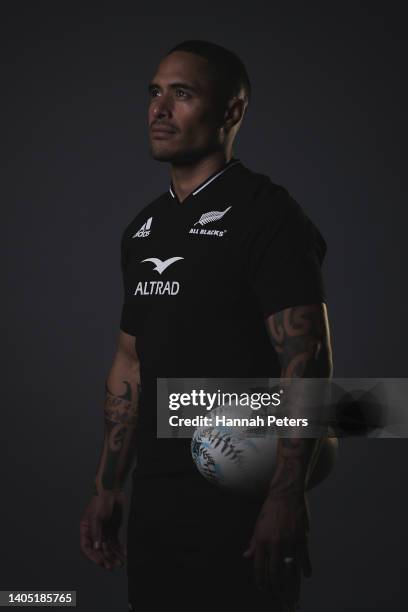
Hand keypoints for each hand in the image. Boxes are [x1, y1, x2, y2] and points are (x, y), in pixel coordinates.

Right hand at [80, 490, 126, 570]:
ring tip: (120, 563)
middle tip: (112, 566)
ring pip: (109, 548)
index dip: (93, 556)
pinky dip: (120, 549)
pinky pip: (116, 542)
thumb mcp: (96, 516)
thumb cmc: (100, 500)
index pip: (87, 547)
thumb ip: (96, 532)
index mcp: (86, 529)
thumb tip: (96, 547)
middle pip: (99, 550)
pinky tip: (125, 555)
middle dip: (106, 558)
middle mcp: (95, 533)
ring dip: (114, 556)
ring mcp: (105, 531)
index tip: (101, 562)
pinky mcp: (114, 529)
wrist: (112, 490)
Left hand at [243, 492, 311, 608]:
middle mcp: (275, 543)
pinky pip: (304, 559)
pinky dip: (305, 569)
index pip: (260, 568)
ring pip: (290, 570)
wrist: (286, 494)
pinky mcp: (302, 539)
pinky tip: (305, 576)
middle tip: (279, 595)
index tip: (263, 589)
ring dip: (291, 584)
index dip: (261, 581)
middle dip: (276, 587)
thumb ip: (253, 543)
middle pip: (275, 573)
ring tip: (292, 594)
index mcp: (262, 540)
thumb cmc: (270, 509)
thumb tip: (247, 556)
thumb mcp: (258, 525)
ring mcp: (290, 542)